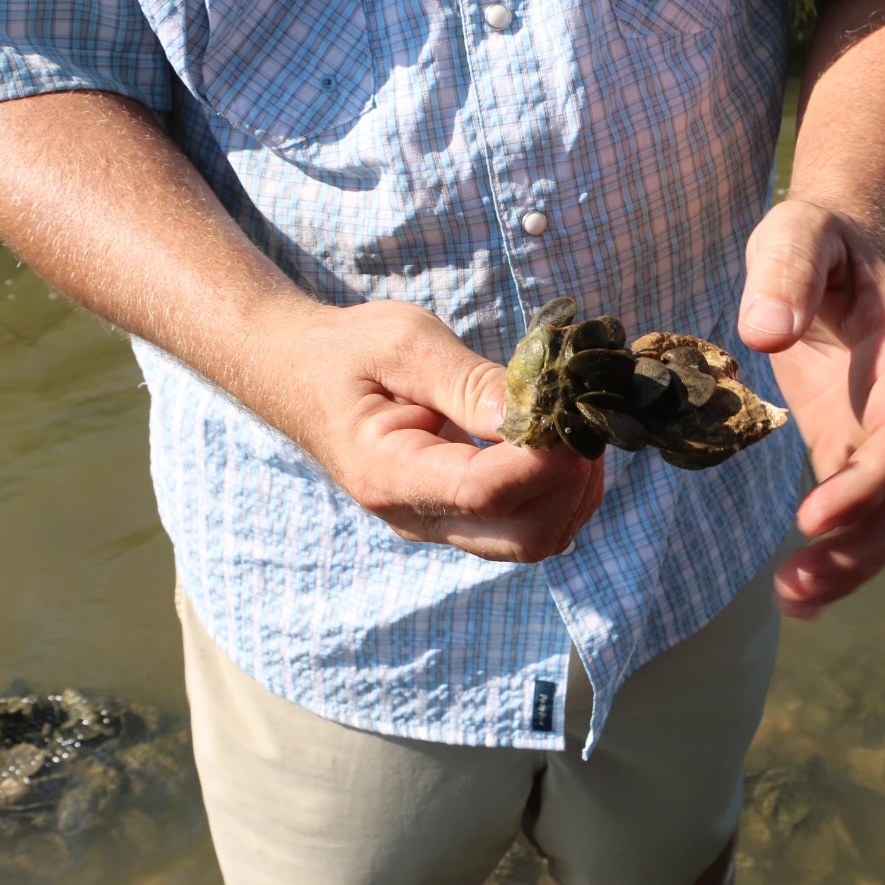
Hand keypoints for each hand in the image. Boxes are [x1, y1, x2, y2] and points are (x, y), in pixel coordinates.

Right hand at [282, 300, 603, 562]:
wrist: (303, 375)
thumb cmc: (348, 351)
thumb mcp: (404, 343)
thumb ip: (468, 381)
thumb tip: (534, 415)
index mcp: (388, 474)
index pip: (483, 493)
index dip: (541, 460)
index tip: (570, 412)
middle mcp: (416, 517)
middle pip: (524, 538)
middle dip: (571, 482)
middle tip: (581, 419)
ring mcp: (440, 525)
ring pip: (535, 541)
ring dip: (574, 490)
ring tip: (574, 427)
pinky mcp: (460, 518)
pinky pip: (528, 527)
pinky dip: (562, 493)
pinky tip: (558, 444)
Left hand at [739, 199, 884, 617]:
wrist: (835, 245)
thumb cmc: (814, 238)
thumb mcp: (794, 233)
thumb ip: (783, 270)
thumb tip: (763, 331)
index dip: (867, 481)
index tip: (812, 518)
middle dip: (862, 546)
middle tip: (796, 582)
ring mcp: (882, 429)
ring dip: (853, 565)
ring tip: (793, 597)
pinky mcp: (851, 445)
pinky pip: (860, 513)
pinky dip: (838, 556)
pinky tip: (798, 591)